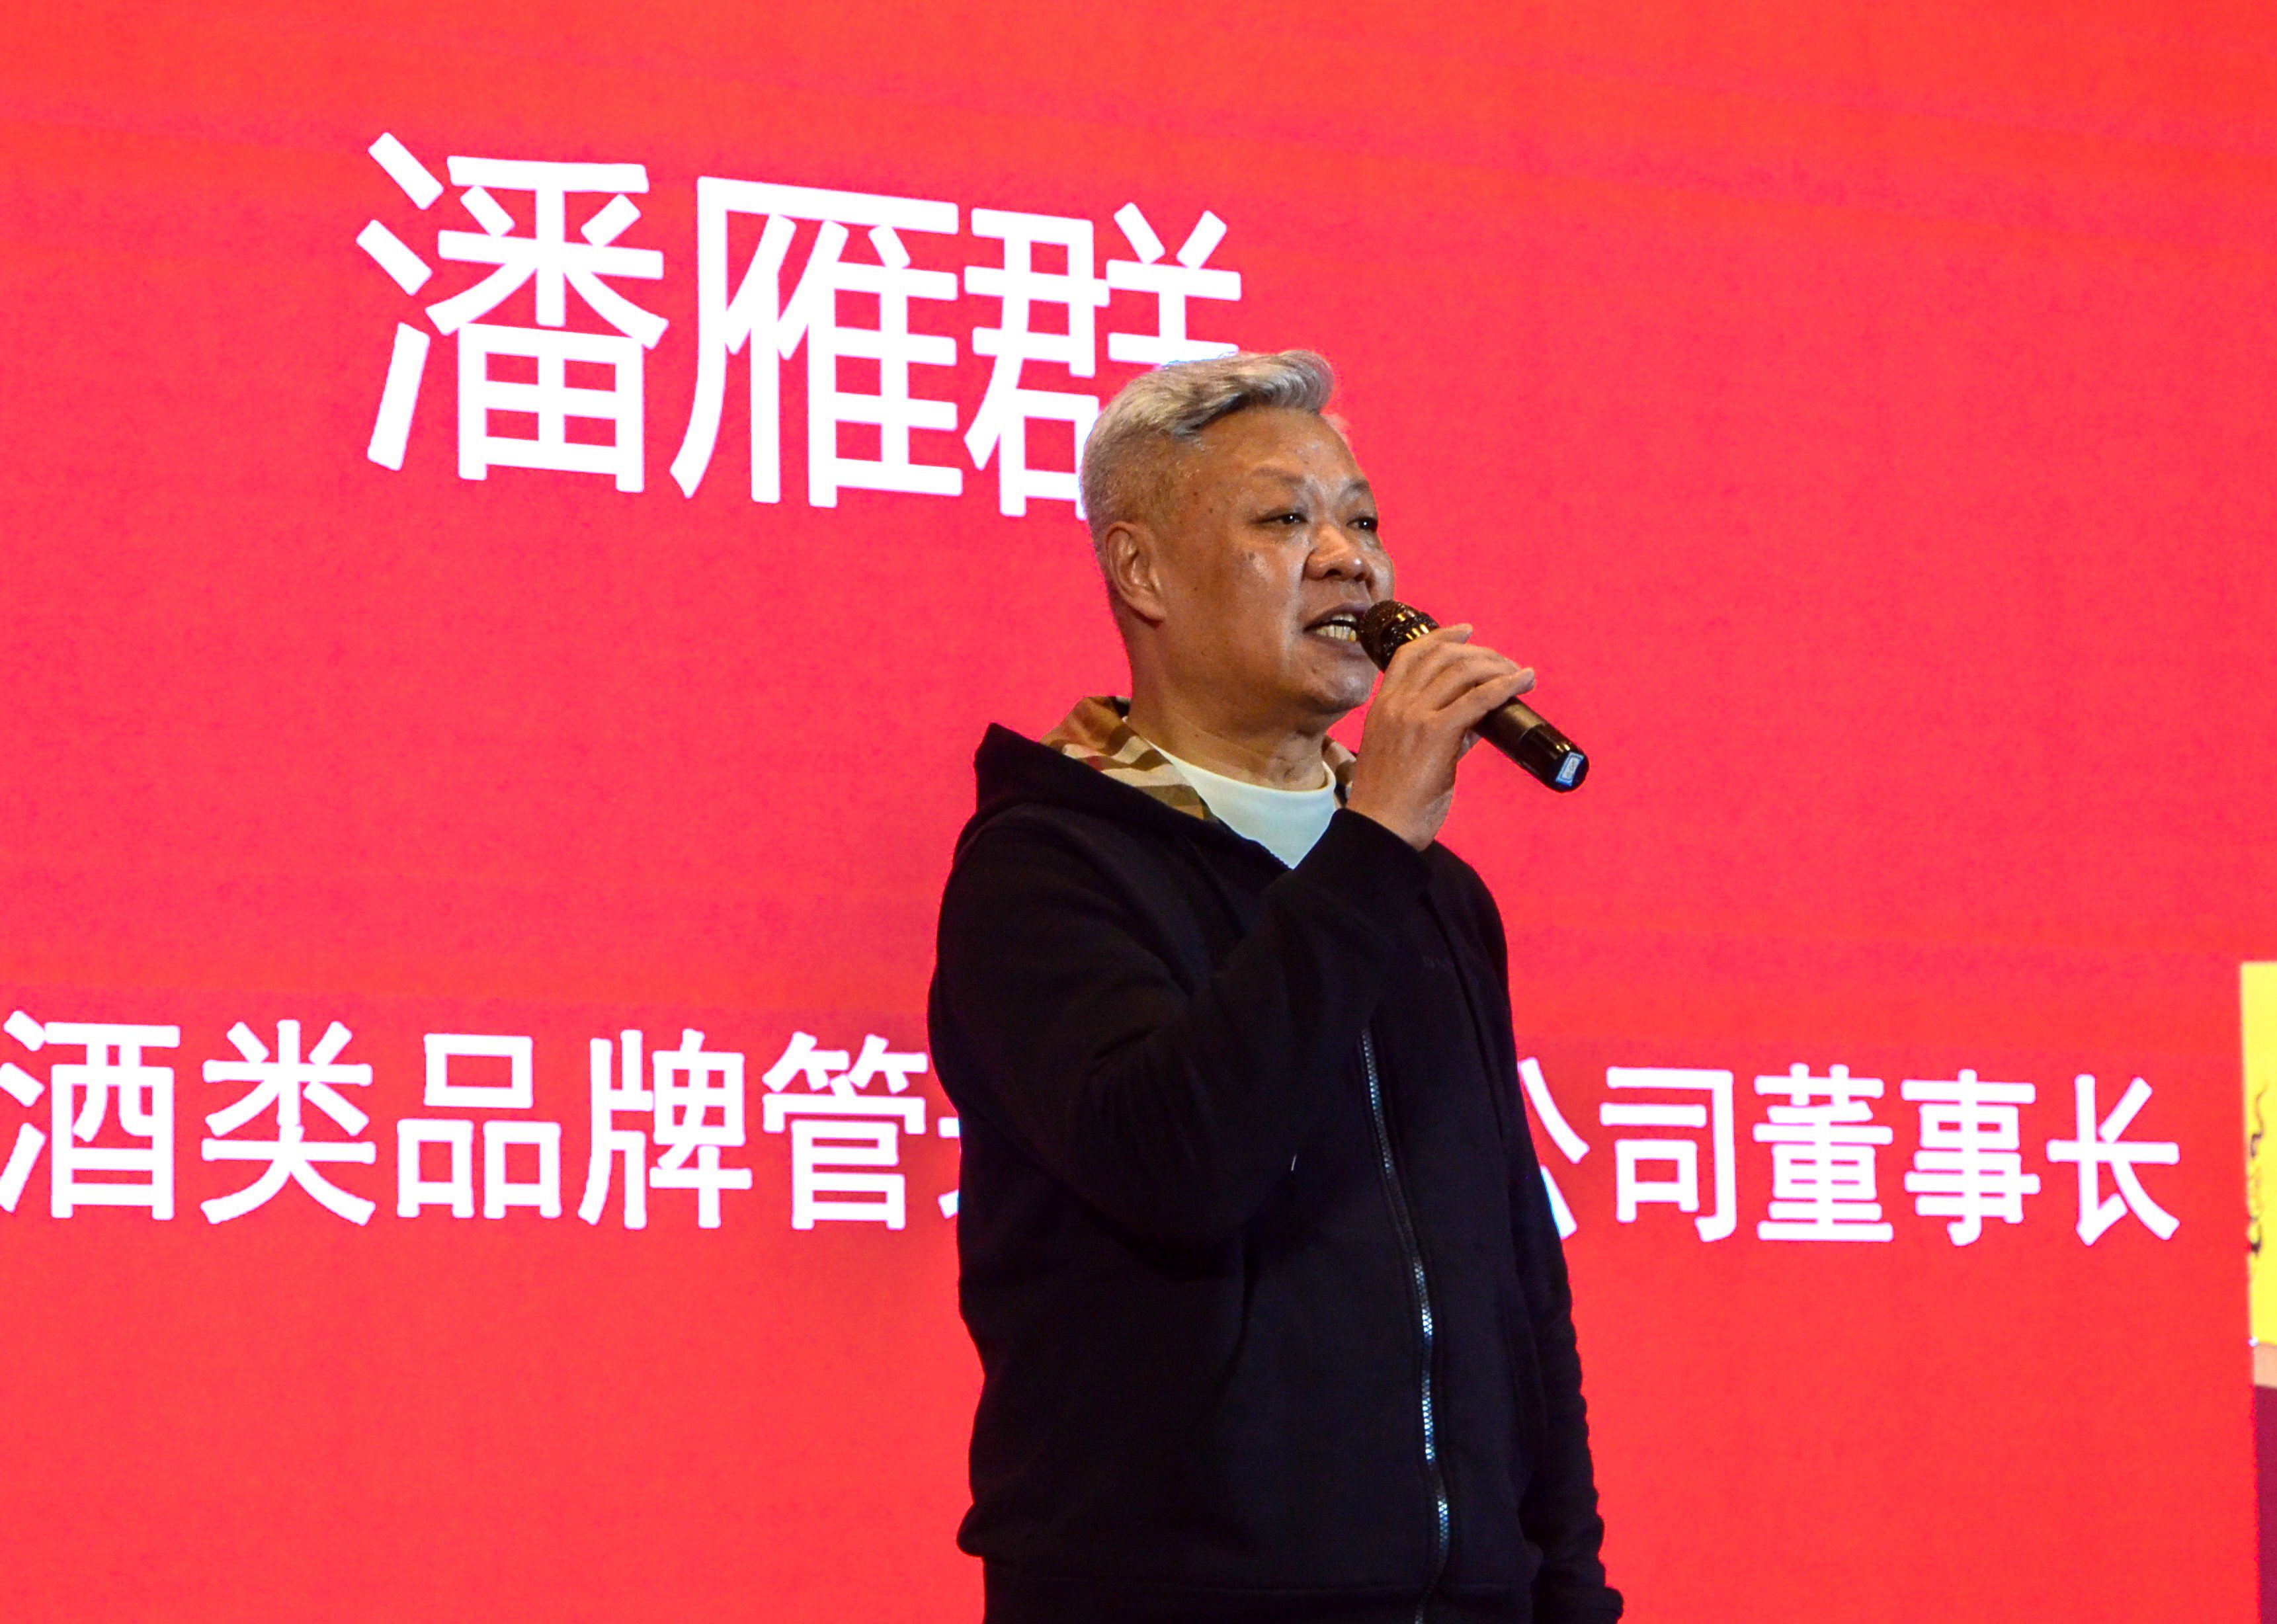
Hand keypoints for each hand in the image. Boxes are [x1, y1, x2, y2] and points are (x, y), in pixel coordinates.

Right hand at [1344, 625, 1534, 849]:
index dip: (1441, 636)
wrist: (1380, 828)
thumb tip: (1476, 723)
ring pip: (1462, 670)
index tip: (1466, 631)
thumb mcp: (1405, 755)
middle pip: (1443, 656)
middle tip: (1505, 664)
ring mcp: (1414, 716)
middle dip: (1480, 653)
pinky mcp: (1436, 733)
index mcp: (1383, 706)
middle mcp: (1397, 704)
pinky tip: (1523, 682)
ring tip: (1519, 674)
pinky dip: (1505, 685)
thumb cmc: (1392, 801)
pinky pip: (1479, 698)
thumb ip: (1439, 733)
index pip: (1410, 654)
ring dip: (1497, 667)